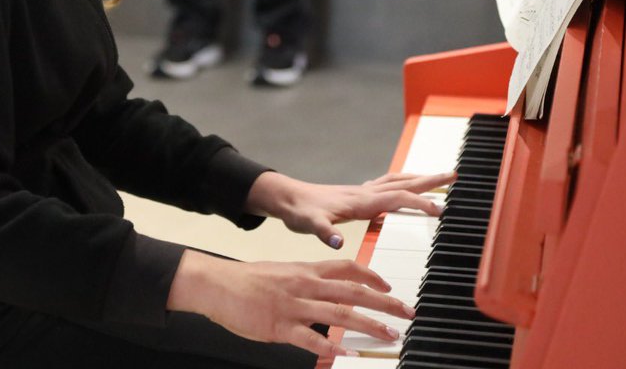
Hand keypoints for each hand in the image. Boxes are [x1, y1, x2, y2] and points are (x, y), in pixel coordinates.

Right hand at [168, 251, 413, 358]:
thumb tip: (327, 293)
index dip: (373, 277)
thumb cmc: (247, 281)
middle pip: (354, 291)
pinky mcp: (281, 327)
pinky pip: (312, 339)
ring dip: (370, 326)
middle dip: (385, 303)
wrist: (218, 284)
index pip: (348, 268)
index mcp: (306, 271)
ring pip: (341, 314)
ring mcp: (294, 307)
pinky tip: (349, 356)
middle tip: (407, 312)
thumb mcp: (283, 273)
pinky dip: (333, 348)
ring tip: (390, 335)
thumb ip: (307, 283)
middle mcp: (306, 286)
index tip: (390, 288)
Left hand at [246, 171, 454, 248]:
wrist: (286, 198)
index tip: (441, 209)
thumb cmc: (298, 211)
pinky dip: (401, 183)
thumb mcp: (308, 224)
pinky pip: (386, 185)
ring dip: (418, 179)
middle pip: (403, 183)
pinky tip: (404, 187)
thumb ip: (323, 232)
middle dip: (429, 180)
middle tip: (453, 174)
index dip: (419, 203)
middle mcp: (364, 192)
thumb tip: (337, 241)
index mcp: (360, 201)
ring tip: (438, 178)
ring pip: (396, 181)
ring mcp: (361, 192)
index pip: (397, 198)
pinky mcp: (355, 194)